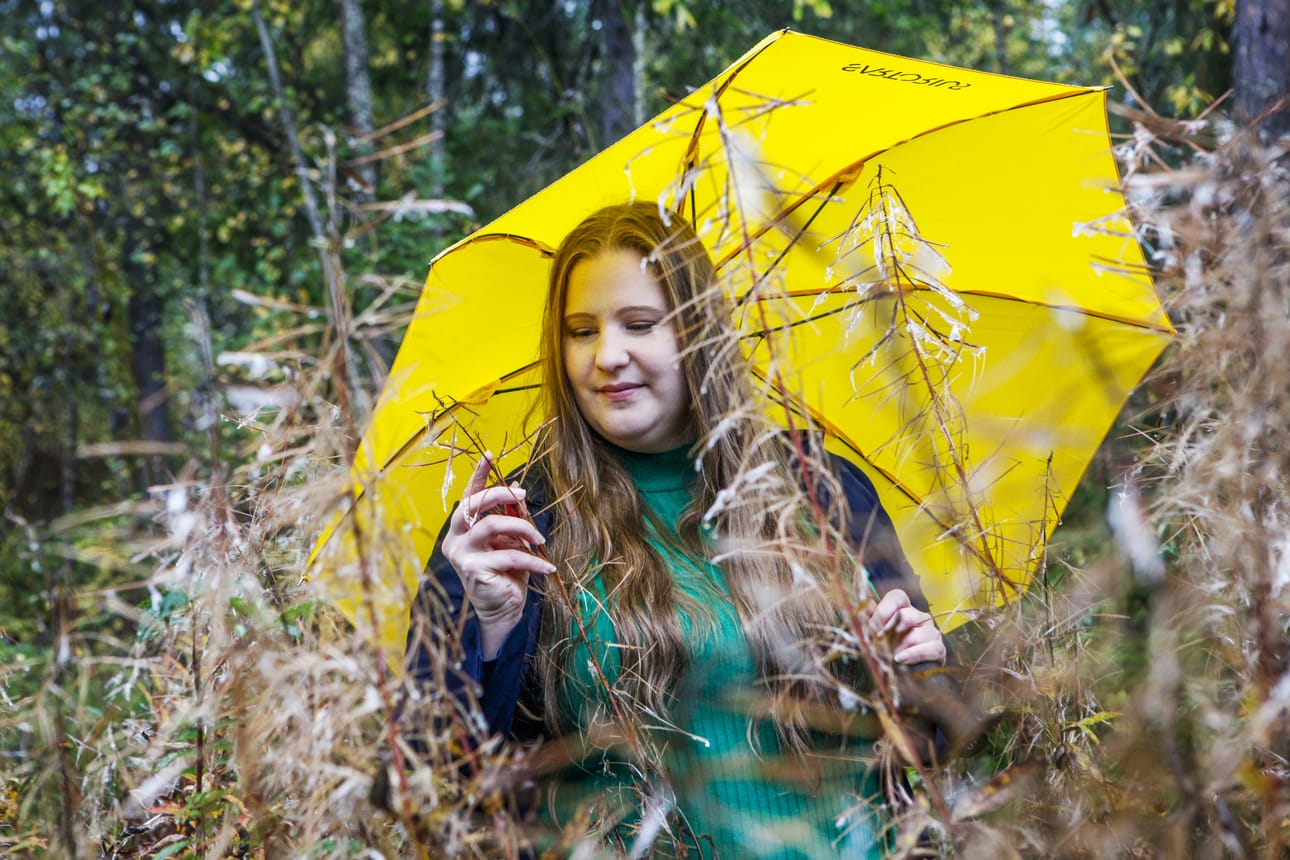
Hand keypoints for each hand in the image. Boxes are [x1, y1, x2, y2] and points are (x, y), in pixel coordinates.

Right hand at [441, 452, 554, 659]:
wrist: (502, 611)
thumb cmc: (505, 575)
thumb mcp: (509, 542)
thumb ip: (509, 518)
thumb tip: (517, 489)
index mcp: (461, 529)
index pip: (468, 496)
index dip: (479, 475)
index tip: (490, 454)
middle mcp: (455, 539)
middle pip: (473, 505)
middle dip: (500, 495)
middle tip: (523, 494)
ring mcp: (461, 555)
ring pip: (491, 526)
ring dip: (522, 528)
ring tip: (540, 540)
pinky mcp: (474, 570)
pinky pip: (509, 554)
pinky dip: (532, 559)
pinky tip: (547, 566)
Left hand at [868, 588, 945, 664]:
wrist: (897, 680)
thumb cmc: (884, 654)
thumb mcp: (872, 636)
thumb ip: (869, 619)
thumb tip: (866, 603)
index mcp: (902, 610)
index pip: (898, 597)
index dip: (885, 609)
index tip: (872, 625)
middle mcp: (918, 617)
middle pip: (907, 615)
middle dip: (890, 631)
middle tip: (879, 642)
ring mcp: (930, 632)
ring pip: (918, 634)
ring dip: (901, 647)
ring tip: (891, 657)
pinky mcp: (938, 650)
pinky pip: (933, 648)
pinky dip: (915, 654)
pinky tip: (901, 659)